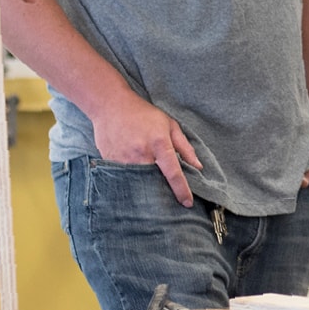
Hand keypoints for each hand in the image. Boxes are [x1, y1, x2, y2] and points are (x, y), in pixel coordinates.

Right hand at [90, 90, 200, 207]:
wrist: (111, 105)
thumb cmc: (144, 114)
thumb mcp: (169, 125)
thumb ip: (185, 147)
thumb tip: (197, 167)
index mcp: (160, 144)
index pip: (174, 173)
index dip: (182, 191)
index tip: (187, 203)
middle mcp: (142, 153)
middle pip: (155, 182)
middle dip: (162, 191)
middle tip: (166, 195)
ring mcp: (124, 159)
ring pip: (138, 182)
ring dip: (145, 186)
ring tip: (148, 186)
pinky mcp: (110, 162)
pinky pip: (123, 177)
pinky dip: (130, 179)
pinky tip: (132, 176)